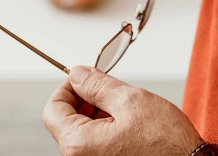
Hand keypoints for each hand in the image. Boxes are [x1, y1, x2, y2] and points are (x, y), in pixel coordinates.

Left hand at [43, 65, 205, 155]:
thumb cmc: (165, 142)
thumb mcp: (130, 100)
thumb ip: (97, 85)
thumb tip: (77, 74)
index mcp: (78, 144)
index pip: (53, 109)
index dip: (67, 86)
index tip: (85, 77)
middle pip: (66, 120)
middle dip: (85, 98)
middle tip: (109, 87)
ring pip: (82, 130)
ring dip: (98, 112)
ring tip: (125, 105)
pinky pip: (95, 142)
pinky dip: (106, 126)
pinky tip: (128, 121)